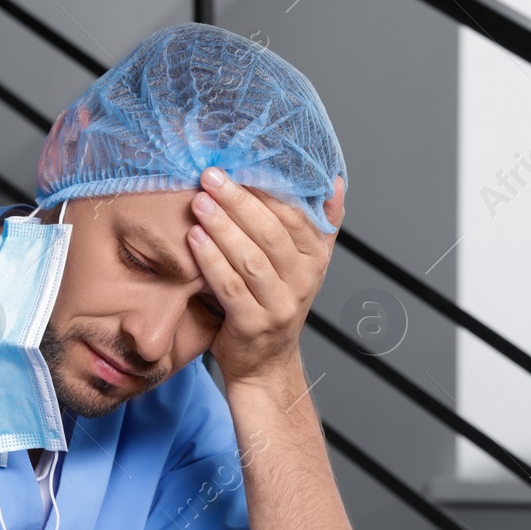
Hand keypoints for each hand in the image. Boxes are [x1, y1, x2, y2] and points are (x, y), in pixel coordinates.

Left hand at [187, 168, 345, 387]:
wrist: (265, 364)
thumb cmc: (276, 304)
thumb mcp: (305, 264)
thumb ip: (320, 224)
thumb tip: (335, 182)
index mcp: (315, 259)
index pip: (294, 216)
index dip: (265, 190)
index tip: (238, 165)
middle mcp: (303, 282)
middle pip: (271, 234)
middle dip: (238, 202)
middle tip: (211, 177)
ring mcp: (280, 306)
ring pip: (251, 259)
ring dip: (223, 227)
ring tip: (199, 203)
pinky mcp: (253, 325)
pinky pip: (231, 287)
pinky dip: (211, 261)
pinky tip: (194, 239)